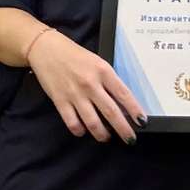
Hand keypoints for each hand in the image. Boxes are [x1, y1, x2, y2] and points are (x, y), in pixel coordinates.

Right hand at [26, 26, 145, 143]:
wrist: (47, 49)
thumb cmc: (76, 55)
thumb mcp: (97, 62)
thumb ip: (108, 80)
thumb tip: (121, 102)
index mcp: (103, 71)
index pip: (124, 94)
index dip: (134, 110)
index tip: (142, 121)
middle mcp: (91, 84)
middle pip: (111, 112)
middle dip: (123, 129)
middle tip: (130, 139)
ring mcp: (75, 94)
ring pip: (93, 122)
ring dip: (102, 134)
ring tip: (106, 137)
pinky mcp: (60, 101)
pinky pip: (73, 123)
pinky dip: (80, 131)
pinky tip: (83, 131)